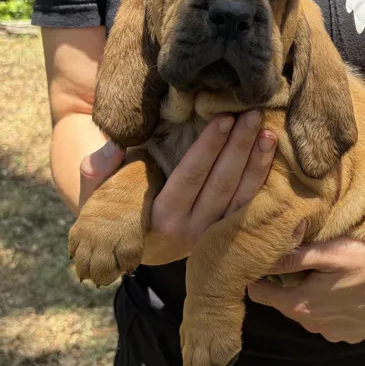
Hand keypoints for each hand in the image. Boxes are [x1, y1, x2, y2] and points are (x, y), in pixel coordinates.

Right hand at [79, 111, 276, 264]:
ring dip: (256, 162)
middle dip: (239, 147)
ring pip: (241, 198)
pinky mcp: (227, 237)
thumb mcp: (95, 193)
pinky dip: (262, 181)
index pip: (189, 178)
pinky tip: (269, 154)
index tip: (223, 119)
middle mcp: (190, 232)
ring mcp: (212, 237)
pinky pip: (250, 208)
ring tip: (266, 131)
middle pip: (221, 185)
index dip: (208, 148)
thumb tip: (113, 145)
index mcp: (159, 219)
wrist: (130, 250)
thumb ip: (97, 169)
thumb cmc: (113, 211)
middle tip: (252, 115)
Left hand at [248, 235, 364, 342]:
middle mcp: (313, 325)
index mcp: (301, 304)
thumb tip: (259, 259)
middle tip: (301, 260)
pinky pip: (330, 321)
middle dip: (286, 284)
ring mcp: (334, 334)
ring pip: (307, 313)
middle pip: (284, 303)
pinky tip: (346, 290)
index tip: (264, 261)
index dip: (259, 276)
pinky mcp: (352, 335)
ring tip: (326, 274)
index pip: (260, 294)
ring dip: (310, 296)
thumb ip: (292, 258)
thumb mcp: (330, 251)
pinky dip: (331, 307)